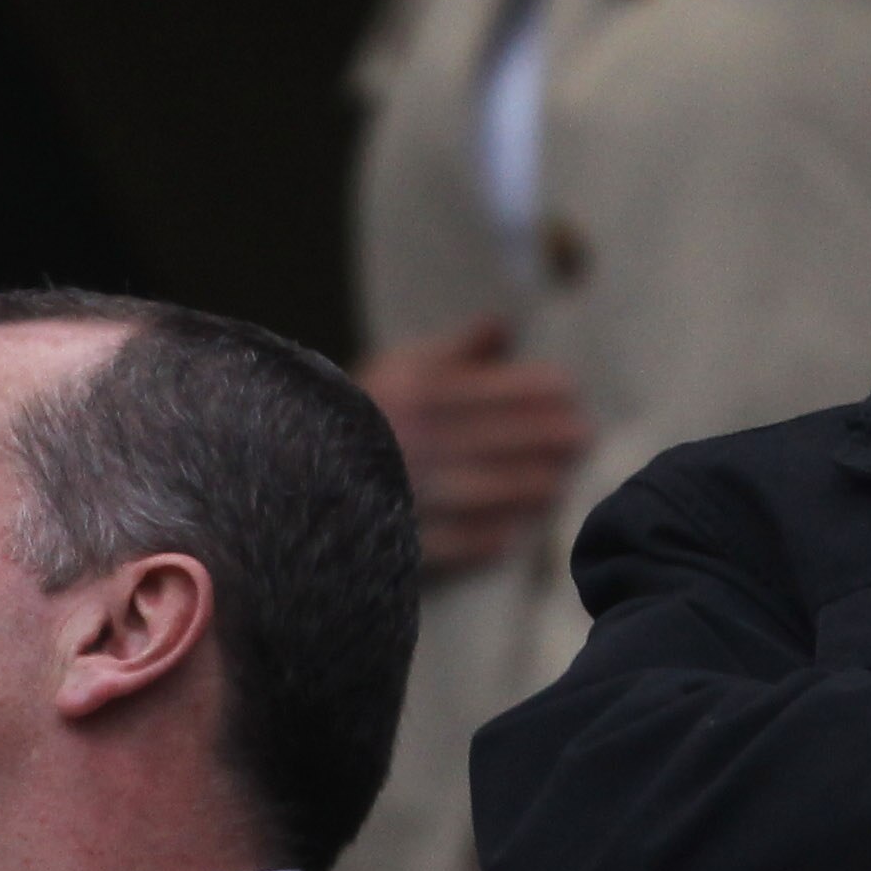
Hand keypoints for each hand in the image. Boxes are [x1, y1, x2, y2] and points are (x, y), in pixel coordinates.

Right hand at [358, 315, 593, 574]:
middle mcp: (420, 441)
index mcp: (421, 392)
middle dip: (561, 438)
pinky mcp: (416, 546)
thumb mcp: (399, 371)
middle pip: (531, 441)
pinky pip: (486, 541)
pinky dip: (509, 530)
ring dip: (545, 485)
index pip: (519, 389)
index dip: (554, 392)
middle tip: (582, 439)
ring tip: (558, 480)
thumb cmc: (365, 419)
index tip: (570, 396)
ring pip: (517, 492)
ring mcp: (419, 495)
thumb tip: (505, 325)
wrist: (289, 485)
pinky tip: (523, 522)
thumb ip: (458, 350)